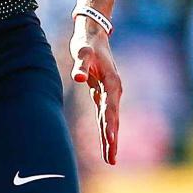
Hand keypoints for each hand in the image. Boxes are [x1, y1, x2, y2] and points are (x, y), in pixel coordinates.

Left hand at [70, 23, 122, 164]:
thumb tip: (78, 79)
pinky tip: (106, 139)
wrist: (94, 33)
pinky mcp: (103, 91)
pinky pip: (105, 113)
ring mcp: (110, 92)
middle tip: (111, 159)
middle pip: (112, 119)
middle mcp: (114, 90)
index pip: (110, 110)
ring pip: (110, 118)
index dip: (110, 128)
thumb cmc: (87, 43)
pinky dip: (106, 127)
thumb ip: (80, 66)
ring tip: (110, 157)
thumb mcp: (82, 52)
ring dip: (110, 137)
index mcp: (112, 83)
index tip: (110, 143)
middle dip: (112, 139)